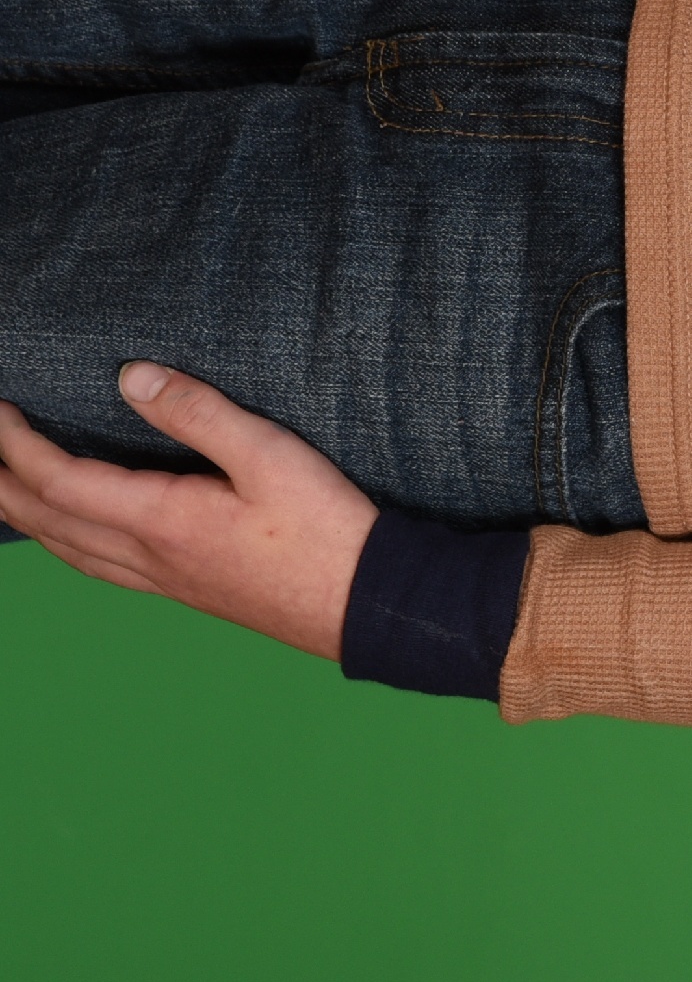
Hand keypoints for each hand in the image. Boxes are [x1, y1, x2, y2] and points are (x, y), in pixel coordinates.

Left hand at [0, 365, 378, 661]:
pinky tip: (70, 534)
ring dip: (22, 516)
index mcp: (161, 520)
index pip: (59, 480)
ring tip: (1, 489)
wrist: (365, 603)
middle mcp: (147, 556)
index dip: (15, 444)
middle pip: (44, 521)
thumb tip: (130, 377)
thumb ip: (199, 413)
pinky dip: (60, 541)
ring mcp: (163, 579)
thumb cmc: (326, 530)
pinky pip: (95, 564)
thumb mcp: (271, 456)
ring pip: (64, 549)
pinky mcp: (183, 590)